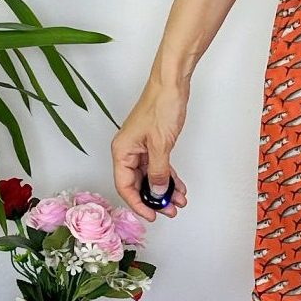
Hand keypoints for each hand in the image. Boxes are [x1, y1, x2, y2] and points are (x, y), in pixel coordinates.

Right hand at [111, 80, 190, 222]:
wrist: (172, 84)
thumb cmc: (161, 106)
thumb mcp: (160, 145)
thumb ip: (158, 173)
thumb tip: (156, 194)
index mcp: (122, 151)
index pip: (125, 186)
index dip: (138, 204)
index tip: (151, 216)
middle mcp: (128, 151)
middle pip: (138, 184)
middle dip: (155, 200)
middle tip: (170, 211)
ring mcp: (141, 148)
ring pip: (150, 177)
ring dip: (164, 191)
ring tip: (178, 202)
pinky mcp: (152, 144)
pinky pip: (158, 168)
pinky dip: (168, 178)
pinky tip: (178, 188)